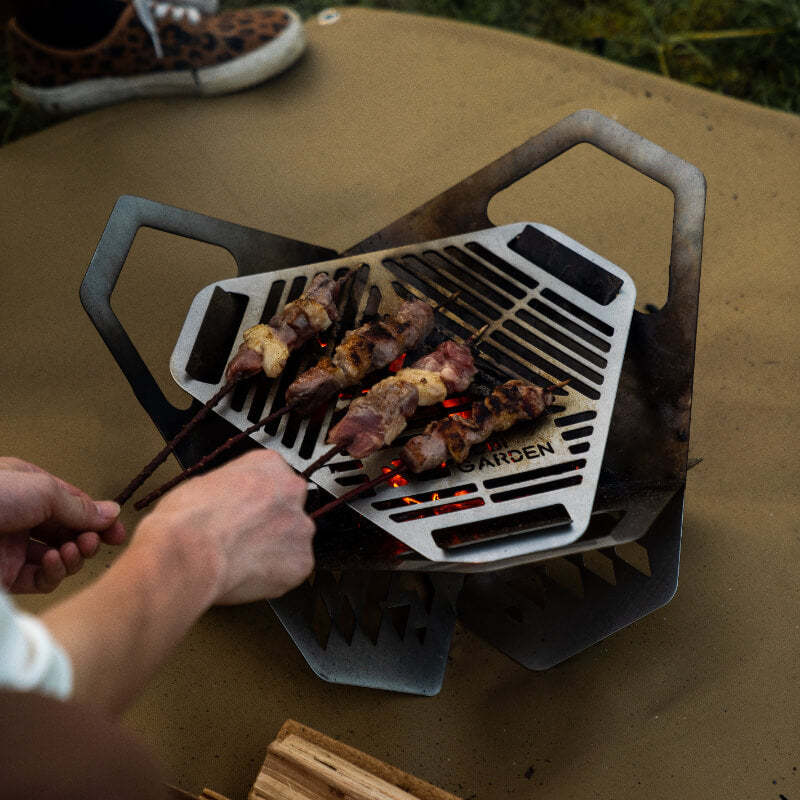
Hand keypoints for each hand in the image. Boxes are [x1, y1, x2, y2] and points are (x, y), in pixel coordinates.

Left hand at [0, 458, 125, 592]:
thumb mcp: (42, 490)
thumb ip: (78, 505)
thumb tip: (110, 512)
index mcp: (26, 488)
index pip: (73, 503)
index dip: (98, 517)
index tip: (117, 530)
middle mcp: (20, 517)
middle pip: (68, 531)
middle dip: (88, 537)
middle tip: (99, 541)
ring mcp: (12, 548)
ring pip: (58, 556)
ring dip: (73, 555)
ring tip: (75, 550)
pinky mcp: (5, 576)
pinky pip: (41, 578)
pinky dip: (55, 572)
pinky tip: (56, 562)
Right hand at [135, 450, 314, 604]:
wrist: (189, 552)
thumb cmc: (188, 519)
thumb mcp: (206, 483)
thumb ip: (234, 490)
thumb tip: (231, 503)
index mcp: (270, 465)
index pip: (274, 479)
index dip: (257, 501)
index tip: (248, 511)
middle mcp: (292, 491)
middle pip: (288, 509)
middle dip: (270, 524)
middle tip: (243, 538)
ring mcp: (301, 527)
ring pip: (292, 540)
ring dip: (275, 550)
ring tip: (242, 559)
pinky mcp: (301, 561)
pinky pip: (292, 569)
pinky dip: (275, 575)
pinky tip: (249, 574)